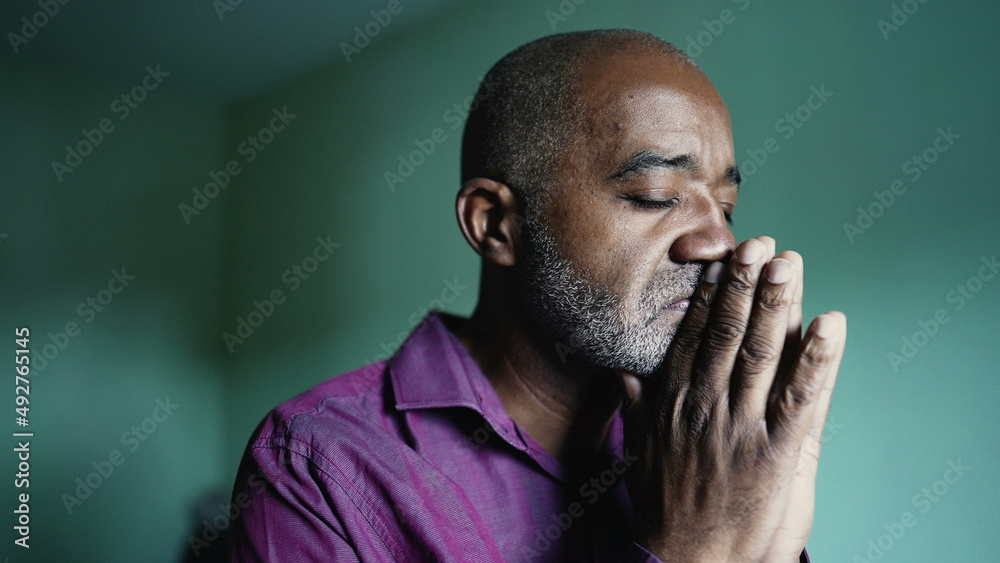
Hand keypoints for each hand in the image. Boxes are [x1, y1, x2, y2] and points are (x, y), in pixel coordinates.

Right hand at [618, 237, 845, 561]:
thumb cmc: (665, 507)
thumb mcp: (639, 450)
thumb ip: (636, 406)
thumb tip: (622, 371)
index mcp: (674, 402)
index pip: (693, 335)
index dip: (711, 293)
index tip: (720, 254)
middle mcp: (704, 406)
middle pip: (727, 334)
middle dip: (745, 284)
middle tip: (759, 241)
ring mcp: (739, 427)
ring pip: (761, 354)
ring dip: (777, 304)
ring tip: (788, 260)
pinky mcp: (775, 453)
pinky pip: (802, 398)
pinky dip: (818, 359)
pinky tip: (832, 323)